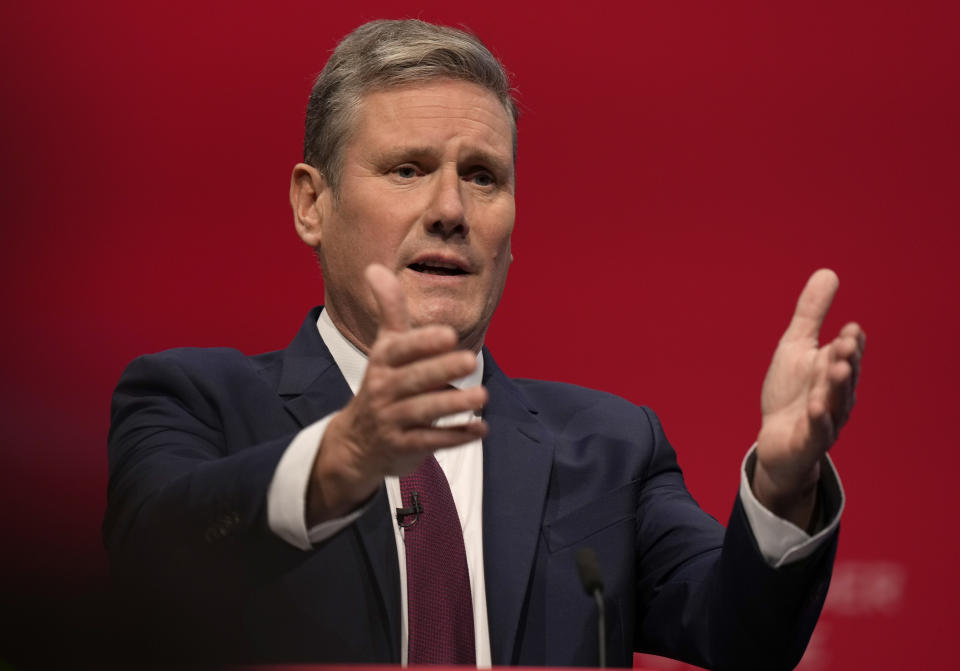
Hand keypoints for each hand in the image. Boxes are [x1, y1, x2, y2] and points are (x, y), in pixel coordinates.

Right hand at [306, 264, 488, 524]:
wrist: (356, 443)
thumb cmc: (382, 384)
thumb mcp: (385, 347)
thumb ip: (389, 309)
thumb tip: (375, 266)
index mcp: (382, 361)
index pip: (400, 349)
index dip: (423, 342)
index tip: (449, 334)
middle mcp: (384, 390)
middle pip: (414, 379)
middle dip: (441, 369)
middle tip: (471, 359)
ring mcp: (392, 420)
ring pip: (423, 411)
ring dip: (453, 403)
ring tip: (482, 395)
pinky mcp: (403, 446)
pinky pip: (430, 441)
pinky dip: (455, 436)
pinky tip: (480, 428)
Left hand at [753, 269, 864, 528]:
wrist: (778, 439)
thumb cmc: (791, 390)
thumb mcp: (796, 346)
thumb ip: (811, 313)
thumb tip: (828, 272)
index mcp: (834, 368)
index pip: (849, 352)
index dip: (850, 342)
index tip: (849, 328)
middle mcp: (836, 393)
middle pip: (845, 375)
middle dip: (846, 359)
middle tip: (844, 343)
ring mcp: (826, 418)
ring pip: (836, 402)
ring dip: (837, 386)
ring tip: (836, 369)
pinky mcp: (810, 440)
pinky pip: (818, 430)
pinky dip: (818, 419)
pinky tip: (814, 407)